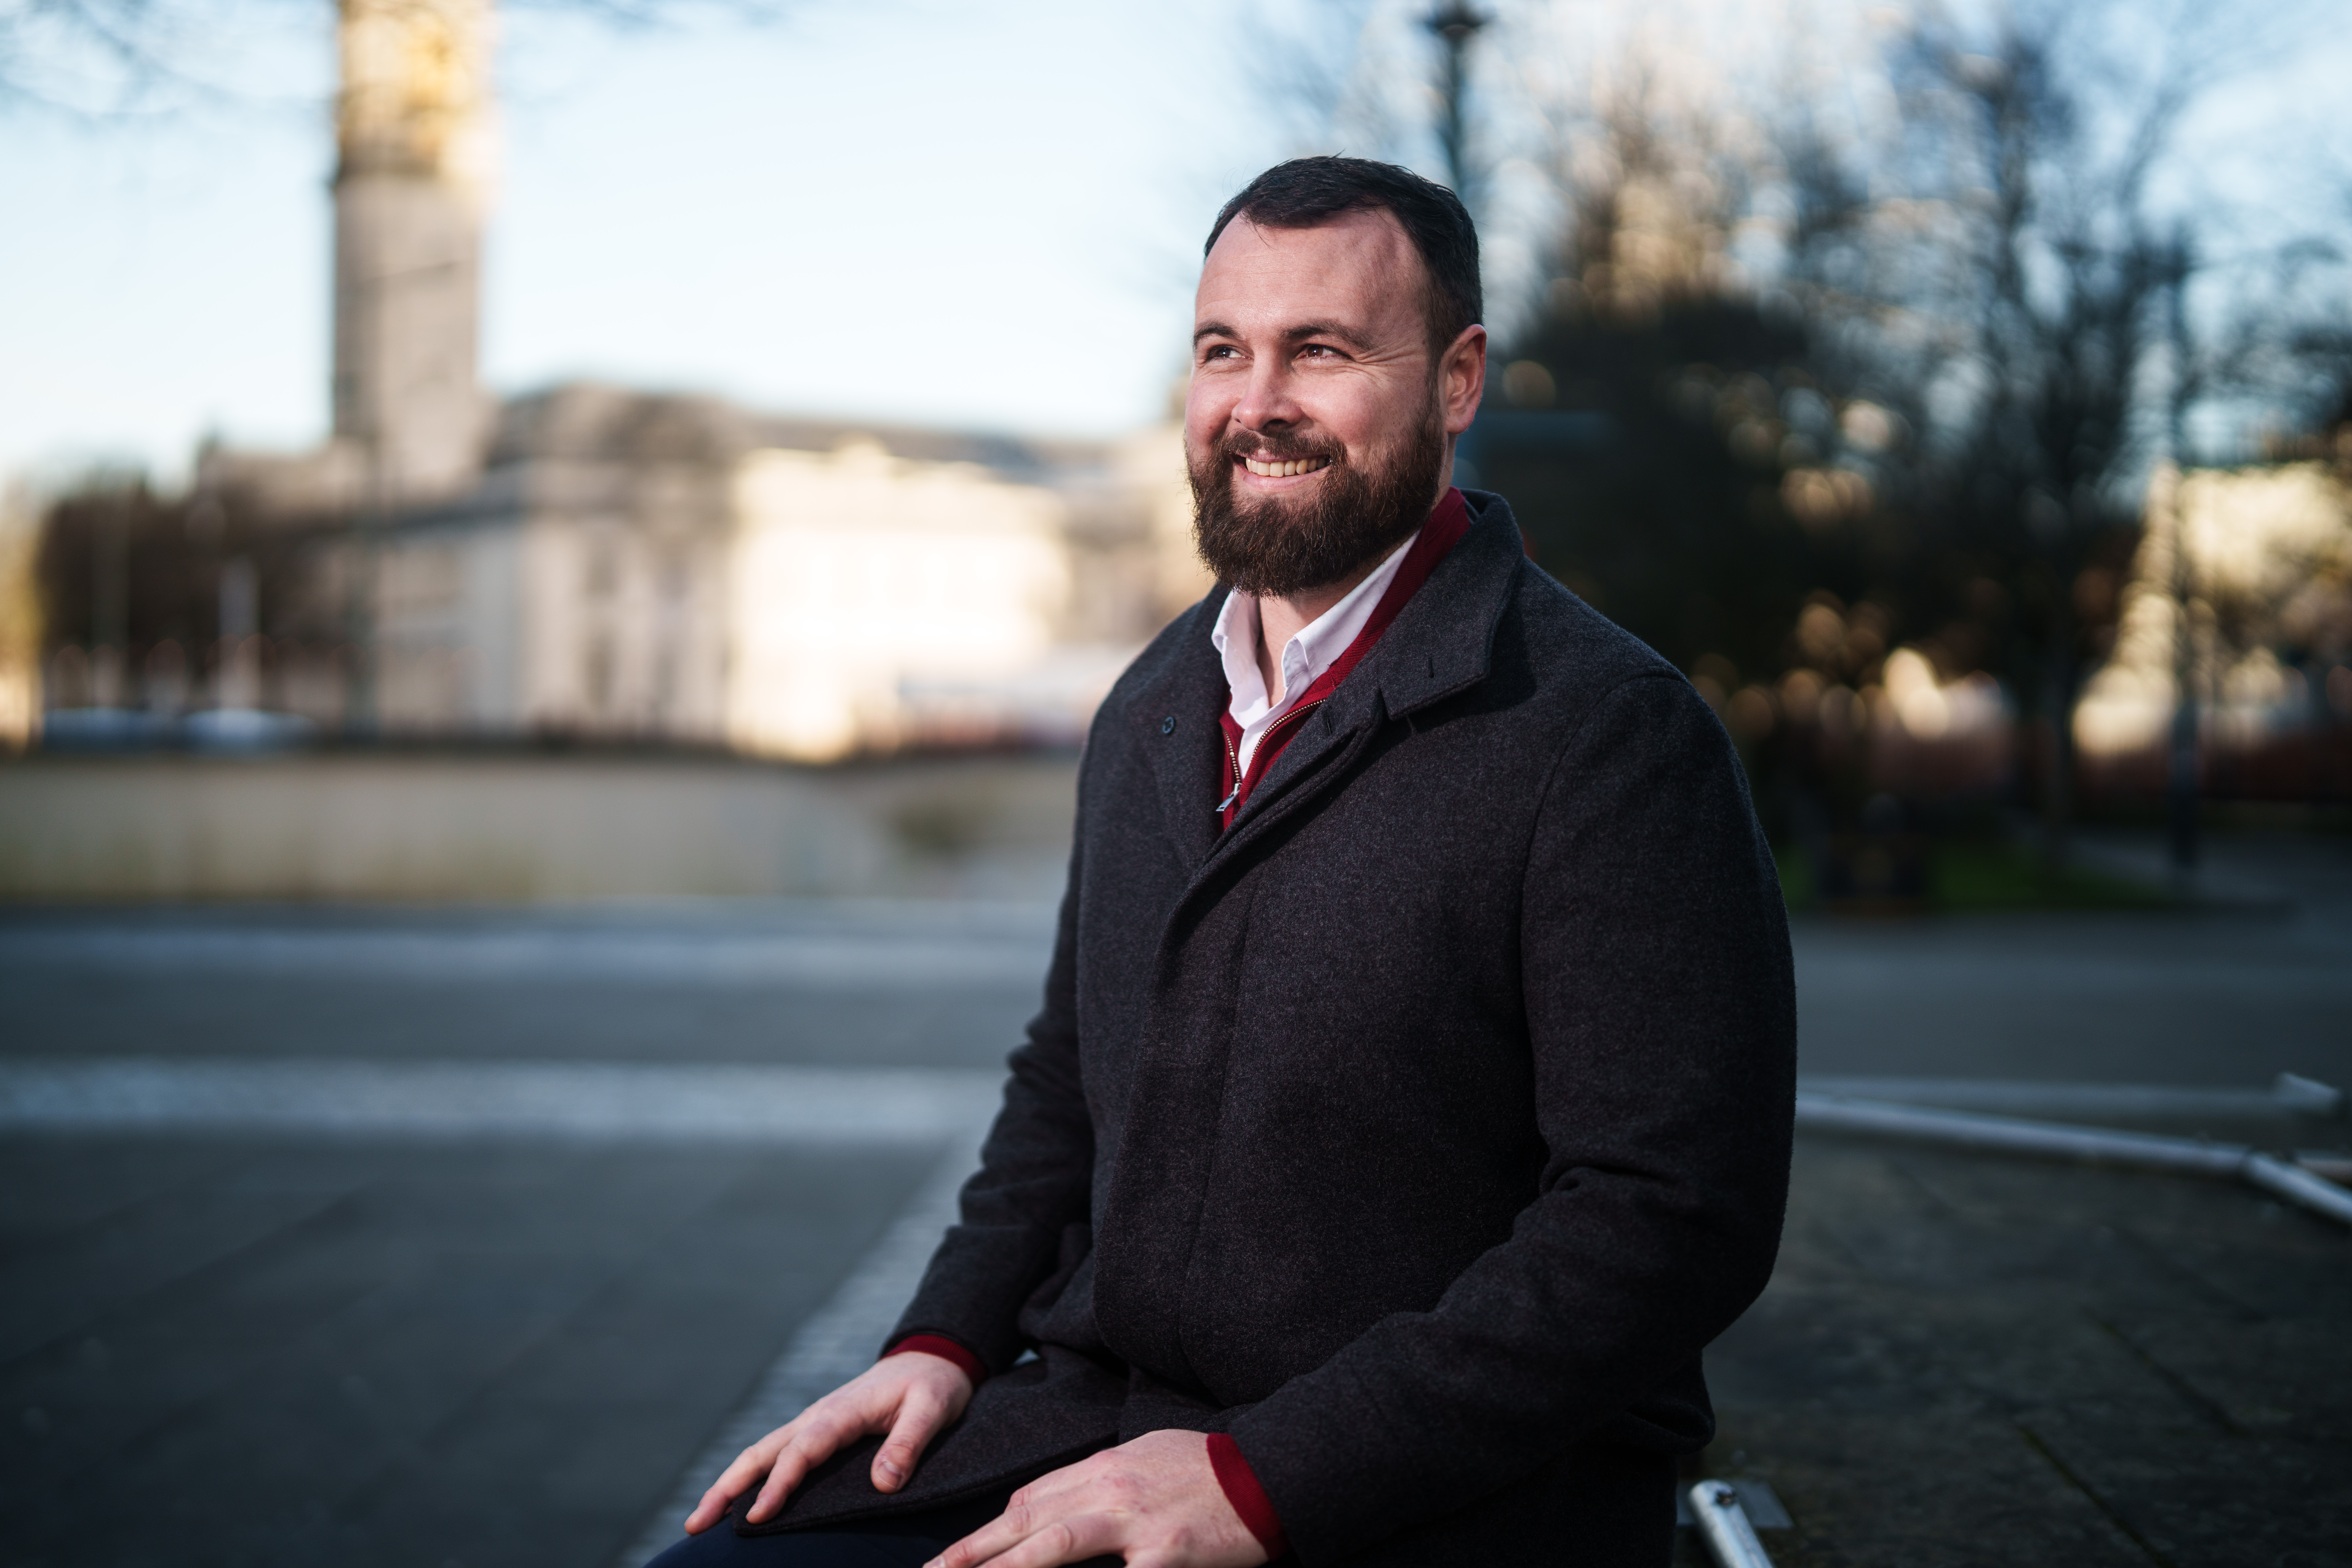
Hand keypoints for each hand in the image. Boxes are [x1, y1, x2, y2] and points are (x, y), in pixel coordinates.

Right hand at [683, 1351, 975, 1533]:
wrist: (932, 1357)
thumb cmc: (934, 1385)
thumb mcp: (933, 1409)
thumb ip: (910, 1443)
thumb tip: (884, 1484)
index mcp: (843, 1411)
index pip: (802, 1452)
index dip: (778, 1485)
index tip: (756, 1519)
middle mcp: (819, 1415)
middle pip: (763, 1452)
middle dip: (727, 1488)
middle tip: (695, 1524)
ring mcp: (814, 1422)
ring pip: (762, 1453)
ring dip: (729, 1484)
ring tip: (699, 1520)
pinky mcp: (819, 1430)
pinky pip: (777, 1454)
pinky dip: (751, 1477)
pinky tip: (738, 1502)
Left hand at [927, 1429, 1269, 1567]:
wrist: (1269, 1473)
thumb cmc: (1206, 1470)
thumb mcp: (1145, 1459)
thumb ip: (1100, 1480)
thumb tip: (1058, 1502)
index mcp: (1105, 1468)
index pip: (1029, 1500)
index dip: (988, 1532)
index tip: (953, 1557)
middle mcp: (1111, 1492)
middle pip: (1027, 1522)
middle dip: (973, 1553)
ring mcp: (1136, 1525)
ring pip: (1054, 1547)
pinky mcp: (1164, 1557)